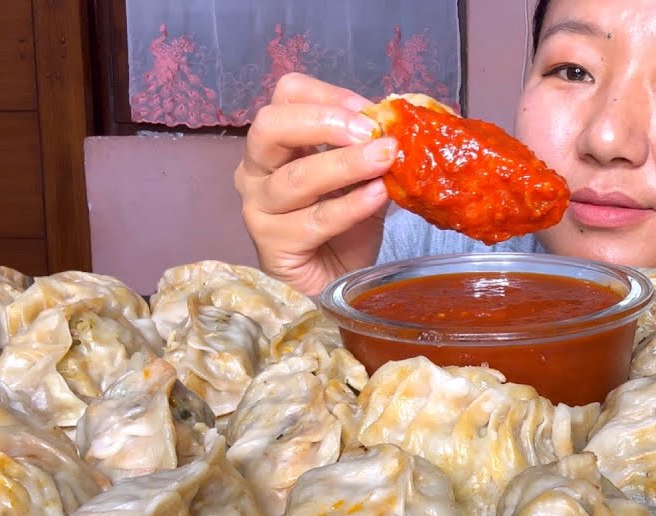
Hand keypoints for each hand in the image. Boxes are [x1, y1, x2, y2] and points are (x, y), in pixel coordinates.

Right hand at [235, 73, 396, 295]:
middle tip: (370, 131)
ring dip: (346, 164)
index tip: (370, 111)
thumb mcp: (362, 178)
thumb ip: (371, 149)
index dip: (329, 95)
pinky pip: (314, 220)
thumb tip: (399, 122)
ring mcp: (259, 208)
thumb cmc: (344, 226)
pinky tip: (377, 197)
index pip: (287, 95)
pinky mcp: (272, 245)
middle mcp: (256, 170)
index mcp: (276, 143)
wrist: (336, 281)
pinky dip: (350, 206)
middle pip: (272, 126)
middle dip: (326, 121)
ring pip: (296, 177)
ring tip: (385, 159)